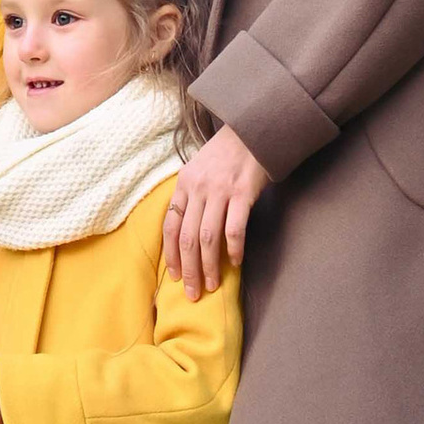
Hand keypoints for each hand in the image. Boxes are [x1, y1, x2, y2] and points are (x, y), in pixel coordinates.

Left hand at [164, 125, 269, 299]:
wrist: (252, 130)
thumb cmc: (225, 154)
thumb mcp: (199, 170)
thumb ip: (191, 196)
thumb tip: (186, 232)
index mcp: (184, 184)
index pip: (171, 226)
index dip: (171, 254)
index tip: (174, 276)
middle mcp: (198, 188)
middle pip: (188, 238)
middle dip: (188, 269)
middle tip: (192, 293)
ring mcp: (220, 191)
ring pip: (207, 238)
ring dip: (209, 266)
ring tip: (212, 285)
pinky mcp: (242, 194)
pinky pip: (234, 229)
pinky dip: (233, 250)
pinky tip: (235, 262)